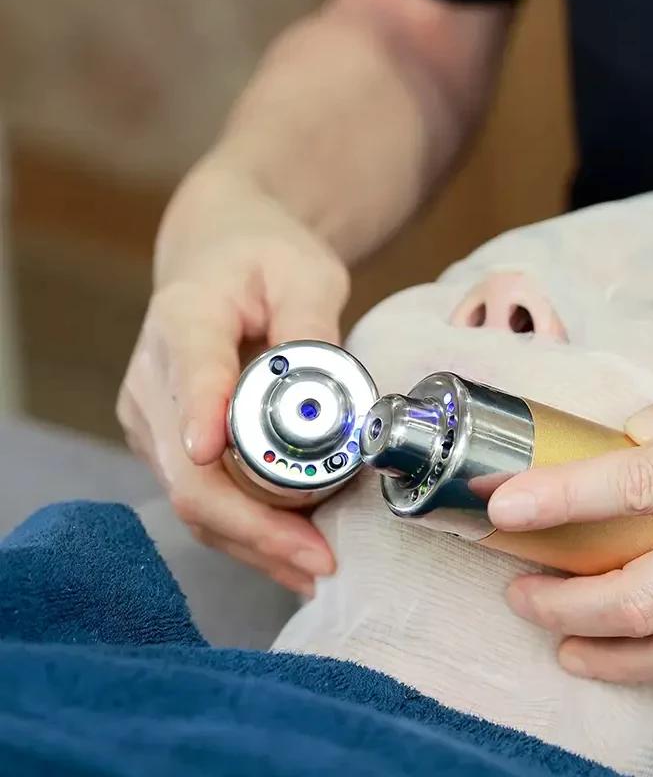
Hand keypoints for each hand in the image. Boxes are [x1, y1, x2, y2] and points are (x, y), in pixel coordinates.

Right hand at [117, 162, 349, 593]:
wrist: (222, 257)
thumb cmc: (265, 259)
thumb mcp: (303, 271)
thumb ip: (312, 322)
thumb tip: (325, 392)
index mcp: (184, 319)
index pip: (191, 373)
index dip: (202, 414)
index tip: (213, 450)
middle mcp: (154, 379)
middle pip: (189, 471)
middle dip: (254, 524)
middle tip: (319, 558)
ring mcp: (156, 421)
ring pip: (195, 501)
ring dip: (256, 544)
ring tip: (319, 570)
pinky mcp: (170, 448)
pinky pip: (205, 503)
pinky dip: (250, 535)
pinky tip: (295, 560)